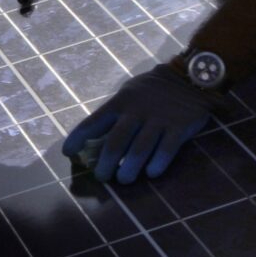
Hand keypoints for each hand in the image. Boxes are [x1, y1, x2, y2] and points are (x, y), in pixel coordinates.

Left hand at [62, 63, 223, 185]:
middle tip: (102, 177)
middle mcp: (136, 112)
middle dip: (105, 163)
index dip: (78, 138)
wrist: (188, 76)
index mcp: (120, 103)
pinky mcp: (179, 127)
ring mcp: (158, 120)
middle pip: (116, 142)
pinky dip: (158, 163)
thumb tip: (94, 139)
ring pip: (139, 149)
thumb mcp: (128, 93)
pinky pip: (167, 149)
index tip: (67, 152)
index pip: (93, 122)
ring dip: (129, 168)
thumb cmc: (152, 89)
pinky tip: (151, 173)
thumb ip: (114, 113)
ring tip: (123, 180)